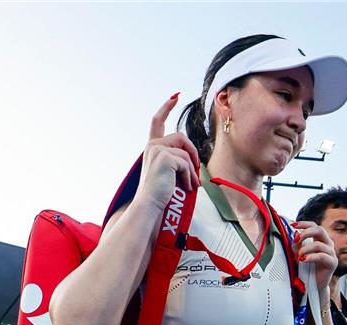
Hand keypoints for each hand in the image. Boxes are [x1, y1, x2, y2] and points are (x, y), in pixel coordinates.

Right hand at [131, 94, 201, 214]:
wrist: (149, 205)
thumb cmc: (159, 194)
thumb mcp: (169, 174)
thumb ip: (178, 162)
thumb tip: (196, 163)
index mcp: (152, 147)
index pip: (157, 122)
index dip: (166, 107)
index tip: (174, 96)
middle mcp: (152, 145)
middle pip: (181, 137)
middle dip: (192, 153)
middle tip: (197, 170)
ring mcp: (157, 150)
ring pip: (185, 151)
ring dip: (192, 169)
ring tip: (192, 184)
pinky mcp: (164, 157)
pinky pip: (186, 163)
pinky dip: (190, 176)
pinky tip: (187, 187)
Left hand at [290, 221, 336, 292]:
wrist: (314, 285)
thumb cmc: (307, 268)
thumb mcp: (300, 253)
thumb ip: (297, 244)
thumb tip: (295, 234)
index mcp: (320, 240)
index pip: (314, 226)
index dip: (304, 223)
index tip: (293, 224)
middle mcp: (327, 244)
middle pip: (319, 230)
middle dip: (306, 232)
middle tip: (296, 240)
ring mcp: (331, 253)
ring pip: (318, 244)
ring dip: (305, 249)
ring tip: (298, 256)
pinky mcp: (332, 262)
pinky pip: (321, 256)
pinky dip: (310, 257)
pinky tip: (303, 259)